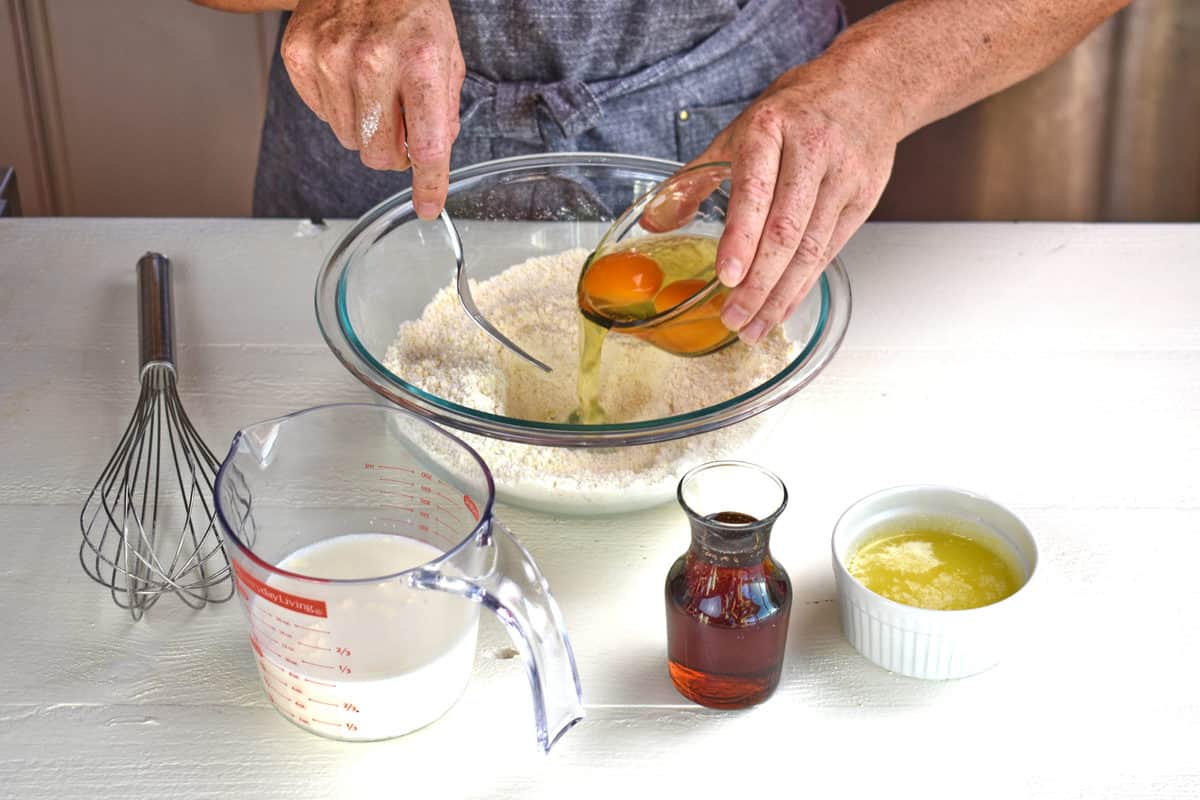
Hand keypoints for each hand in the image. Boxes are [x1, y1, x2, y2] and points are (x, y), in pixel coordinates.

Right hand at [281, 0, 464, 218]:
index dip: (429, 184)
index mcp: (421, 63)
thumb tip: (431, 158)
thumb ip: (443, 112)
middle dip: (392, 152)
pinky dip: (338, 107)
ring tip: (374, 89)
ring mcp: (330, 58)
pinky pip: (322, 115)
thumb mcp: (447, 55)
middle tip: (399, 124)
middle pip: (378, 154)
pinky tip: (349, 77)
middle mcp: (373, 62)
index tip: (428, 205)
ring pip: (348, 139)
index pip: (426, 146)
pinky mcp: (300, 56)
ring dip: (364, 127)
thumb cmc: (410, 8)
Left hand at [647, 60, 900, 343]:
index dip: (741, 238)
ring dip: (780, 295)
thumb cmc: (796, 110)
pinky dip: (803, 285)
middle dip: (758, 283)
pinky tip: (782, 306)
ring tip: (754, 326)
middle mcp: (810, 151)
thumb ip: (696, 177)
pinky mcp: (863, 199)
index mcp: (770, 129)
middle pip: (786, 230)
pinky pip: (829, 252)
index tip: (725, 275)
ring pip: (811, 248)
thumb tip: (655, 221)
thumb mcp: (740, 130)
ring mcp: (842, 177)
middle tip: (733, 317)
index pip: (755, 191)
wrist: (867, 87)